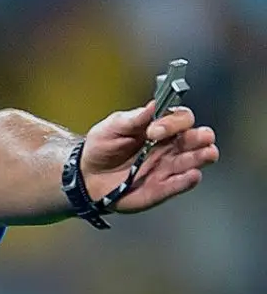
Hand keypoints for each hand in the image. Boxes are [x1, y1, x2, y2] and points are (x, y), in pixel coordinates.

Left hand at [79, 100, 219, 212]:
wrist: (87, 174)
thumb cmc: (101, 147)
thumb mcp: (112, 127)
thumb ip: (133, 118)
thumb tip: (153, 104)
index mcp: (158, 128)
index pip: (180, 119)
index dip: (173, 122)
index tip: (154, 129)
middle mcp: (168, 146)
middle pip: (196, 138)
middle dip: (200, 136)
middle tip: (199, 137)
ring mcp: (167, 167)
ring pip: (195, 161)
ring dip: (202, 156)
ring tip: (206, 153)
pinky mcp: (162, 188)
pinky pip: (180, 184)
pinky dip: (187, 180)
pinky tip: (192, 175)